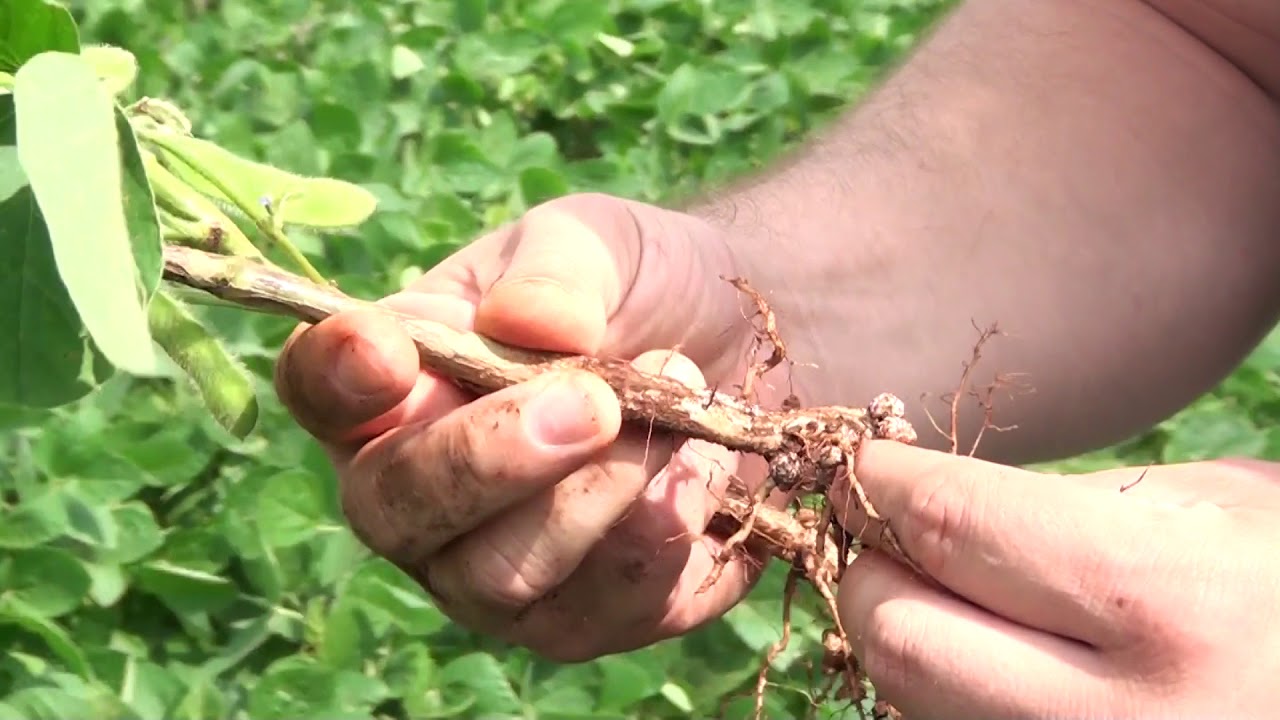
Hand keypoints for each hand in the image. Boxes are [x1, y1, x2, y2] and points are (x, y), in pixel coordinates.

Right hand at [274, 193, 770, 660]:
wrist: (740, 352)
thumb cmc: (637, 289)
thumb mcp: (601, 245)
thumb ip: (558, 271)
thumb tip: (528, 323)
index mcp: (398, 384)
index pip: (322, 393)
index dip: (336, 377)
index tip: (385, 347)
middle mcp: (422, 492)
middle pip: (393, 511)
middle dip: (487, 459)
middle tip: (591, 402)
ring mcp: (494, 570)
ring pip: (497, 576)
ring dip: (598, 493)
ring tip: (675, 412)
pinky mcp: (587, 616)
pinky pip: (605, 608)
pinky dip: (664, 525)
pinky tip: (702, 464)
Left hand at [834, 440, 1279, 718]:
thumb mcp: (1227, 511)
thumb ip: (1078, 506)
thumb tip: (936, 503)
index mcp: (1171, 604)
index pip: (955, 524)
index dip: (883, 482)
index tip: (862, 463)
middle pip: (901, 636)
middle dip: (871, 570)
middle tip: (884, 532)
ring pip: (913, 707)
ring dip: (904, 639)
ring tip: (944, 596)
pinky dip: (944, 700)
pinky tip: (991, 664)